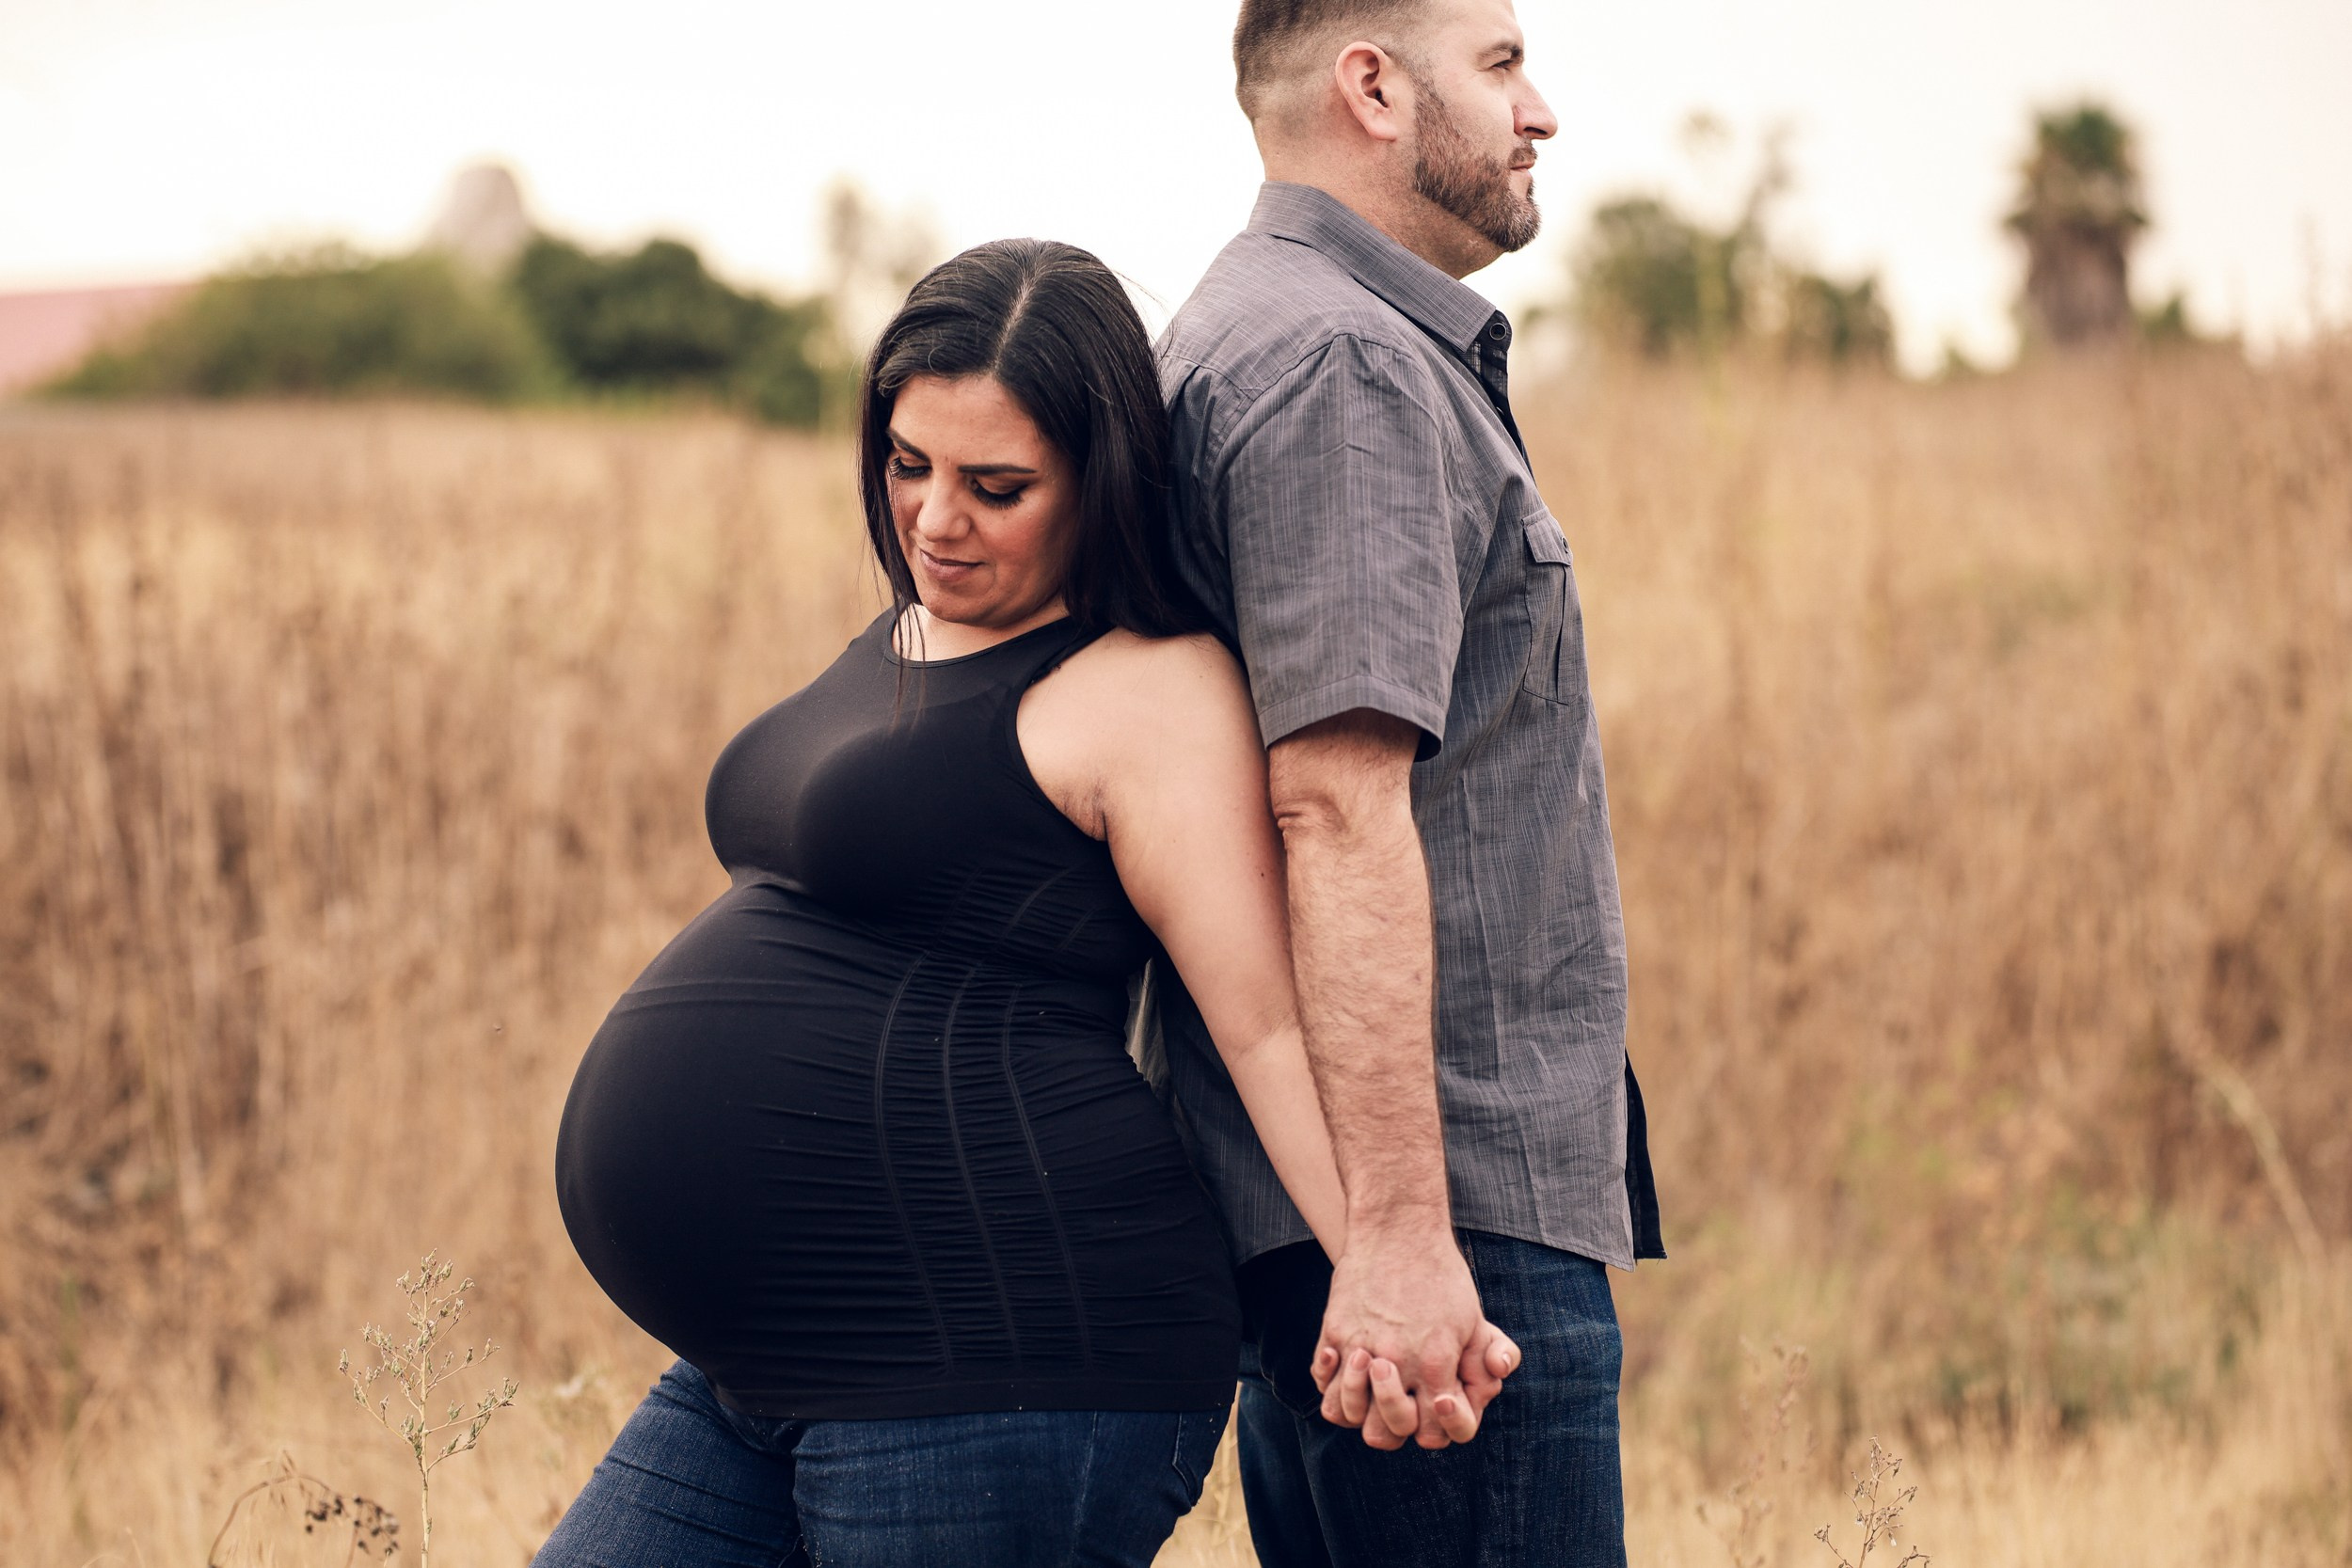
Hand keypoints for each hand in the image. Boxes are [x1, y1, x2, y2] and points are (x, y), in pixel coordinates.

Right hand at [1306, 1229, 1511, 1448]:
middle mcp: (1394, 1362)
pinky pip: (1321, 1381)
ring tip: (1373, 1389)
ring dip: (1360, 1408)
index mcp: (1434, 1363)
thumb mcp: (1474, 1318)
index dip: (1437, 1429)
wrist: (1399, 1229)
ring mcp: (1358, 1347)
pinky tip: (1348, 1367)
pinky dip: (1332, 1382)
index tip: (1436, 1405)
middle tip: (1404, 1403)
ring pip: (1344, 1414)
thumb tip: (1486, 1387)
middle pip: (1383, 1435)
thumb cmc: (1442, 1276)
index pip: (1433, 1434)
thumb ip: (1485, 1360)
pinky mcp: (1334, 1331)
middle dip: (1396, 1427)